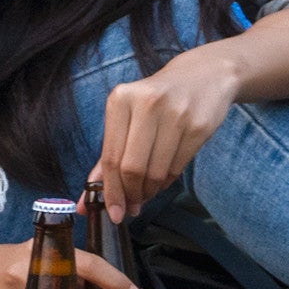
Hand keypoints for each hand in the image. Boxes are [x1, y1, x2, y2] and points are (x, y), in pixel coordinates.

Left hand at [92, 41, 246, 221]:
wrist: (202, 75)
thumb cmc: (156, 99)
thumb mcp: (127, 116)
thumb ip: (108, 156)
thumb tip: (85, 201)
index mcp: (121, 99)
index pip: (111, 157)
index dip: (111, 191)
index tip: (113, 212)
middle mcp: (146, 103)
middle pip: (132, 168)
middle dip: (130, 195)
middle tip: (132, 207)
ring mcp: (175, 113)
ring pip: (155, 172)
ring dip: (149, 192)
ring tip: (147, 193)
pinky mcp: (197, 126)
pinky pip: (176, 168)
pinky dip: (166, 183)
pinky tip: (162, 180)